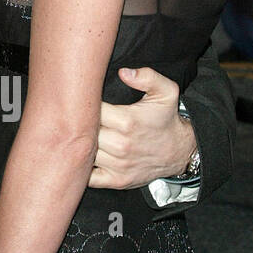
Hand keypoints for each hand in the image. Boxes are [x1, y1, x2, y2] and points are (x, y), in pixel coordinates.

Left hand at [88, 67, 193, 188]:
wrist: (179, 151)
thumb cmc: (166, 119)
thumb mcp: (166, 92)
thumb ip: (147, 77)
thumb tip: (123, 72)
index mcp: (127, 121)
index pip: (91, 110)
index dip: (82, 103)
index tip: (81, 100)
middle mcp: (121, 145)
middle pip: (84, 132)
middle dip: (77, 123)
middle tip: (73, 116)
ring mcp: (118, 165)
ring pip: (84, 152)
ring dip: (78, 144)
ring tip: (76, 133)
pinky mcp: (117, 180)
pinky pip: (89, 178)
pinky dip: (82, 168)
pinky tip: (81, 156)